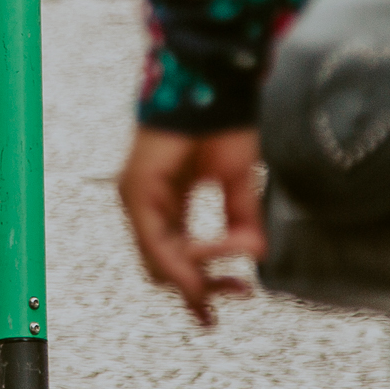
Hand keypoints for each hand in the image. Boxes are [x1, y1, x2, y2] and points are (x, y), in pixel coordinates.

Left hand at [117, 127, 266, 328]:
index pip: (177, 260)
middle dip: (201, 290)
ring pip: (158, 263)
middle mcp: (150, 207)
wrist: (218, 88)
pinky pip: (156, 241)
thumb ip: (241, 224)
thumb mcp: (240, 188)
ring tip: (230, 278)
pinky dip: (181, 258)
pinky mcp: (136, 190)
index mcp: (172, 206)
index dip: (203, 287)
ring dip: (196, 277)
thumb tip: (253, 257)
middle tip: (237, 293)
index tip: (232, 300)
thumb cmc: (227, 127)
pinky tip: (205, 260)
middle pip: (164, 270)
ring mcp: (138, 199)